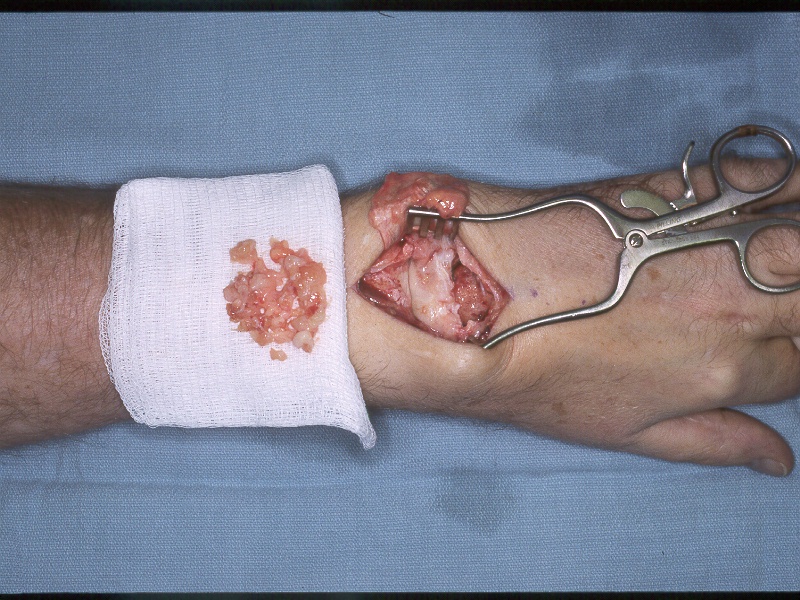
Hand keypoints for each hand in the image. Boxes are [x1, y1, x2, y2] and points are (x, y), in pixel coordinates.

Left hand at [343, 158, 799, 475]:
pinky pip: (770, 177)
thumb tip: (780, 459)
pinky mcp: (679, 191)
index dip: (795, 357)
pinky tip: (782, 197)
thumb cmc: (539, 376)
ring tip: (778, 258)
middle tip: (772, 301)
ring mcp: (711, 241)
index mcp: (727, 370)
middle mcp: (736, 305)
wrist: (478, 299)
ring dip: (799, 251)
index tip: (781, 346)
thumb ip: (715, 441)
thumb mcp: (627, 430)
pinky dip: (791, 184)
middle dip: (799, 306)